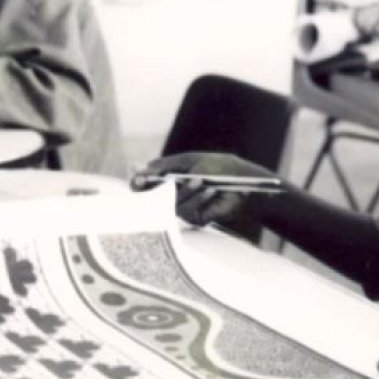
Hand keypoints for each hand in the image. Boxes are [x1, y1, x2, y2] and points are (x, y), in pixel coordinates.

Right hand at [137, 152, 279, 231]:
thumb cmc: (217, 166)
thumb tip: (135, 168)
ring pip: (171, 203)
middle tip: (164, 183)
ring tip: (201, 180)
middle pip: (151, 198)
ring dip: (186, 190)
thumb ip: (163, 166)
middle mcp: (172, 194)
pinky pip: (186, 211)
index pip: (144, 184)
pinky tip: (210, 190)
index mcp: (169, 177)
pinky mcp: (194, 217)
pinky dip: (198, 199)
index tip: (138, 179)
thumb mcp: (188, 161)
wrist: (243, 180)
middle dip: (157, 191)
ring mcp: (183, 207)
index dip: (139, 183)